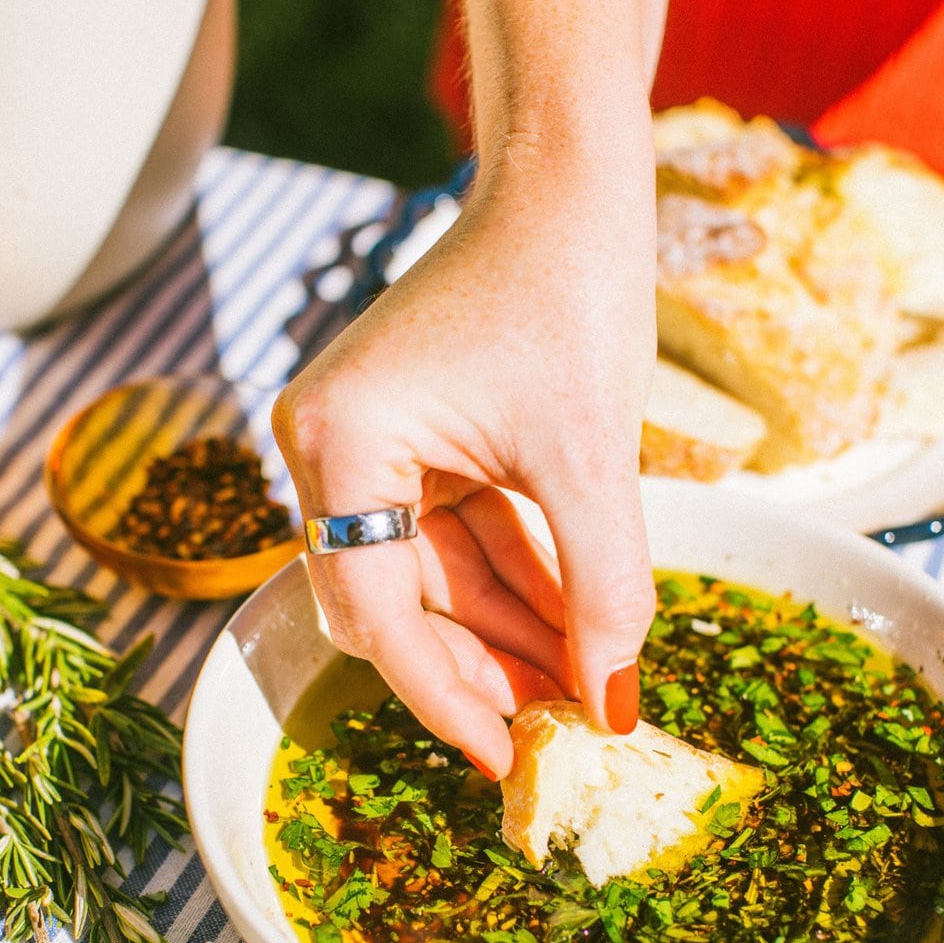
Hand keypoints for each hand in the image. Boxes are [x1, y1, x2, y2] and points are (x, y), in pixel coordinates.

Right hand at [272, 150, 657, 778]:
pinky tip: (573, 627)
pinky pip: (456, 538)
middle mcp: (331, 448)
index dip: (442, 695)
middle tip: (560, 725)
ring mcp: (369, 445)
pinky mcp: (413, 441)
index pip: (376, 610)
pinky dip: (514, 581)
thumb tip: (612, 704)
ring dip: (508, 630)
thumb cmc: (569, 288)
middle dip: (481, 665)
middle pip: (394, 605)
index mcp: (340, 440)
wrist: (568, 184)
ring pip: (432, 580)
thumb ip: (604, 585)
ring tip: (585, 685)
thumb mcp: (592, 455)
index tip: (507, 757)